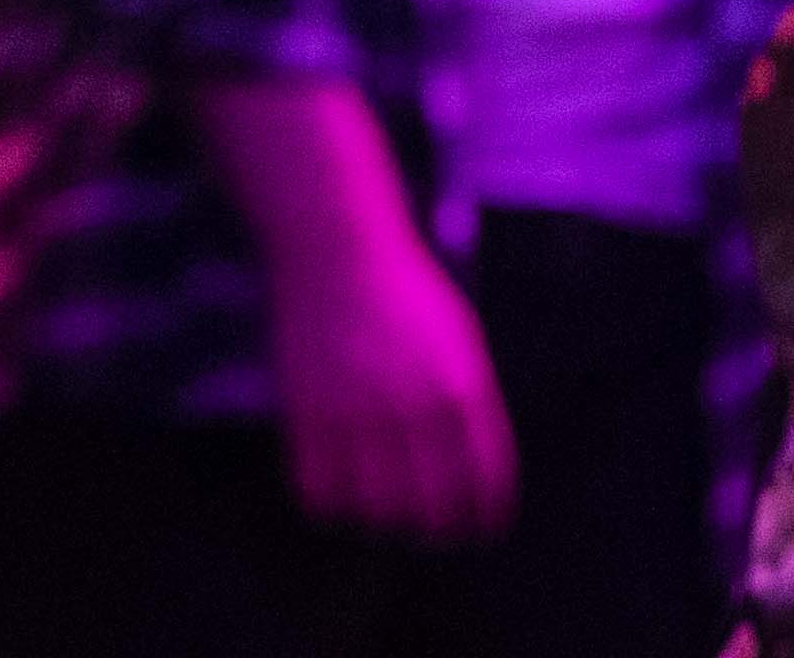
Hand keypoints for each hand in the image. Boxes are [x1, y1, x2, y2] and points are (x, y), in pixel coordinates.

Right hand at [198, 85, 507, 548]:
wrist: (342, 256)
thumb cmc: (409, 298)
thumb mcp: (460, 344)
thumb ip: (469, 403)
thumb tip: (471, 468)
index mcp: (464, 388)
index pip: (484, 477)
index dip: (485, 516)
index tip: (482, 532)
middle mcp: (416, 410)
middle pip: (430, 506)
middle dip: (437, 531)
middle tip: (433, 536)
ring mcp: (360, 417)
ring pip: (374, 509)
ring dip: (383, 523)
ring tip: (387, 516)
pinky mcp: (309, 419)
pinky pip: (320, 492)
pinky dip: (333, 505)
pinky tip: (343, 494)